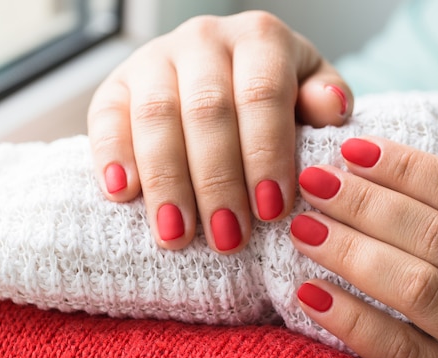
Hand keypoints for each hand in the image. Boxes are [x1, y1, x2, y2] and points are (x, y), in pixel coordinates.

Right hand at [87, 11, 352, 252]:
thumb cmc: (270, 93)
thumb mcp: (307, 88)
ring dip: (167, 182)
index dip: (266, 154)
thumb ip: (323, 98)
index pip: (263, 94)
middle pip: (208, 111)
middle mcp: (204, 39)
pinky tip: (121, 194)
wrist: (216, 73)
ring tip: (176, 237)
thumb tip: (332, 109)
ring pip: (157, 117)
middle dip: (218, 181)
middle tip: (228, 239)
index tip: (272, 211)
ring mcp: (154, 59)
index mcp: (259, 38)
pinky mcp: (115, 84)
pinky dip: (112, 155)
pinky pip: (106, 117)